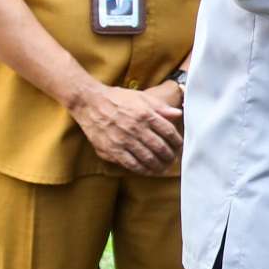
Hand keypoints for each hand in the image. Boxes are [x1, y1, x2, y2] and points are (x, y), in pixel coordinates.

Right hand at [69, 83, 183, 174]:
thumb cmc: (118, 99)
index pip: (168, 132)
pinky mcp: (112, 149)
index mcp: (145, 114)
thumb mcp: (142, 97)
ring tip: (163, 168)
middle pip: (160, 147)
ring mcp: (123, 140)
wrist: (89, 103)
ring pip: (147, 158)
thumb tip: (178, 114)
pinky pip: (131, 164)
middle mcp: (136, 128)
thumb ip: (161, 108)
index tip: (179, 147)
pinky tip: (148, 171)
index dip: (177, 142)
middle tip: (173, 160)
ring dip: (159, 166)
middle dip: (170, 156)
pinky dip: (142, 170)